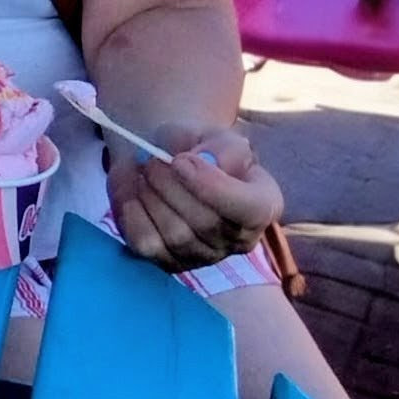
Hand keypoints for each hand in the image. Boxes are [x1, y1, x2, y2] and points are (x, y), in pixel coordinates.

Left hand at [109, 125, 282, 273]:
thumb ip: (222, 147)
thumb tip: (208, 163)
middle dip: (171, 185)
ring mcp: (205, 256)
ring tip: (145, 171)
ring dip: (152, 196)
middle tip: (152, 159)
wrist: (168, 162)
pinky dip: (134, 213)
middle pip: (206, 223)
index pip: (252, 210)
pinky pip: (147, 244)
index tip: (180, 161)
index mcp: (264, 203)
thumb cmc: (199, 148)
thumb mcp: (216, 136)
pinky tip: (136, 192)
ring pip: (175, 235)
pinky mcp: (170, 263)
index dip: (214, 188)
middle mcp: (240, 239)